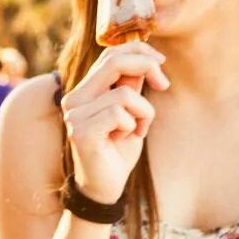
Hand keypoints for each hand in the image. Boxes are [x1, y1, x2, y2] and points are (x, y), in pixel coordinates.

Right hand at [60, 43, 169, 203]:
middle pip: (114, 62)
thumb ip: (131, 85)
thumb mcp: (131, 111)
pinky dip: (134, 126)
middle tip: (164, 84)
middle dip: (147, 67)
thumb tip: (146, 58)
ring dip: (144, 113)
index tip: (161, 64)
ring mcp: (74, 115)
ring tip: (137, 129)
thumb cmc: (118, 149)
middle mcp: (74, 99)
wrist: (105, 186)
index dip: (140, 52)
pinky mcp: (81, 132)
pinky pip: (120, 115)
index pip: (109, 54)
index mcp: (84, 90)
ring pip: (125, 95)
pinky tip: (127, 138)